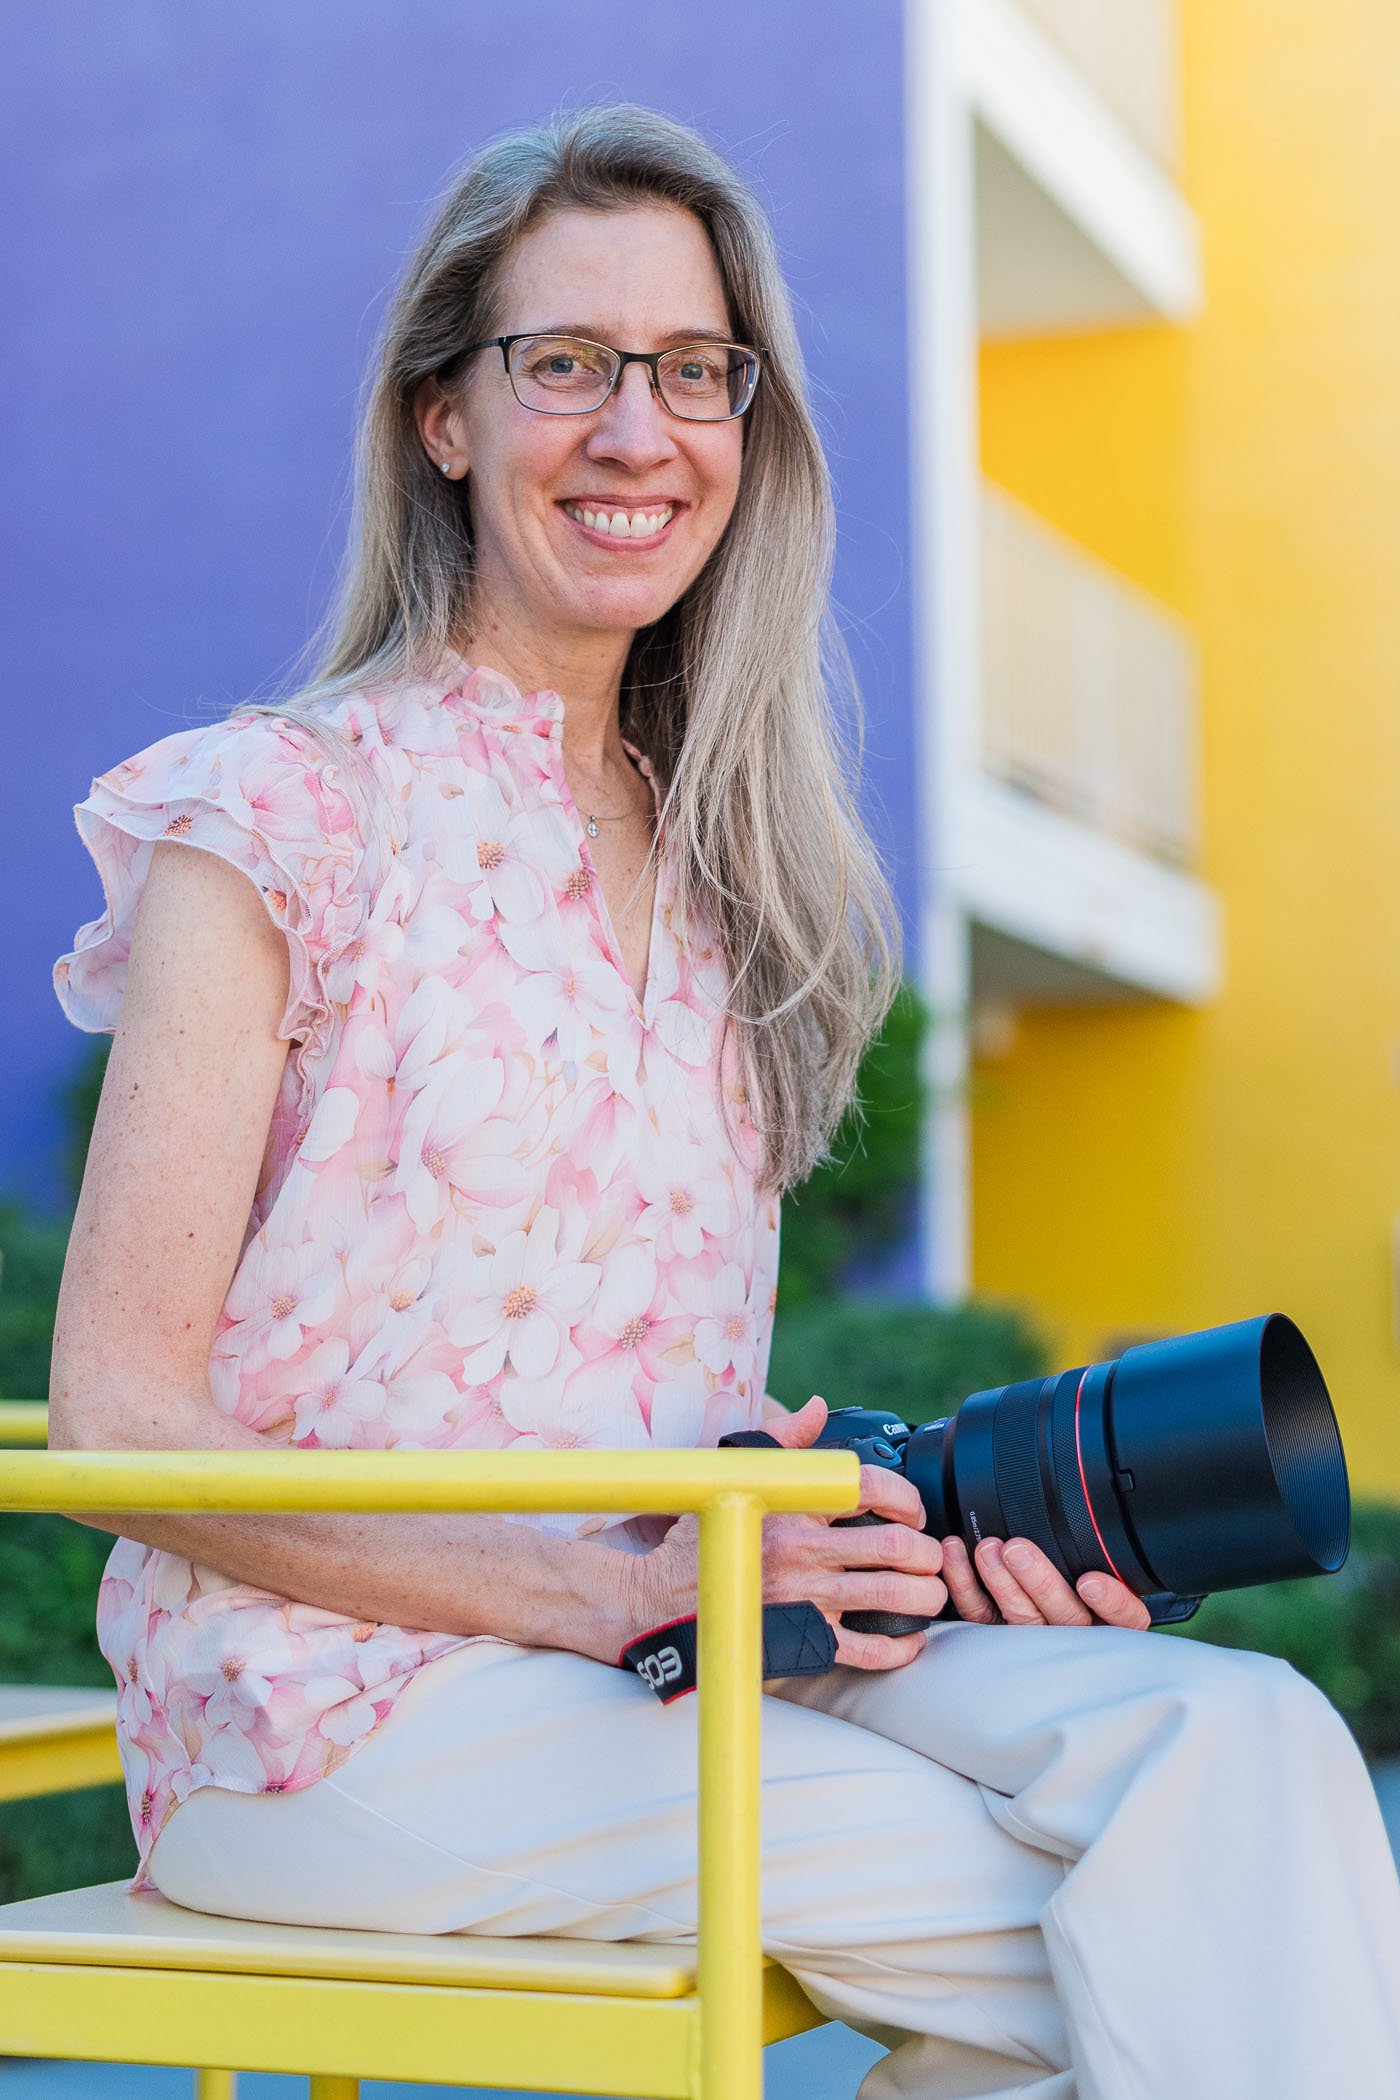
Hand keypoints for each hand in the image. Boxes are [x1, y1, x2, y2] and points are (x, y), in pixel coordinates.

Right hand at [629, 1396, 946, 1672]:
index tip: (912, 1511)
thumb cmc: (702, 1534)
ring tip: (930, 1591)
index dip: (906, 1498)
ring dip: (927, 1595)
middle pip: (894, 1547)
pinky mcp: (802, 1640)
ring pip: (892, 1596)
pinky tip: (911, 1637)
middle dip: (927, 1552)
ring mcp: (805, 1599)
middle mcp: (802, 1551)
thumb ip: (782, 1440)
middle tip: (931, 1555)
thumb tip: (818, 1407)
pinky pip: (868, 1651)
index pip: (869, 1488)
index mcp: (791, 1506)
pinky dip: (902, 1648)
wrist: (660, 1597)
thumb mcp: (733, 1474)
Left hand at [940, 1533, 1151, 1629]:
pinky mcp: (998, 1636)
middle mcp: (1078, 1632)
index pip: (1125, 1617)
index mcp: (1112, 1616)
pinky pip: (980, 1615)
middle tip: (1017, 1550)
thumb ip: (1103, 1549)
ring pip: (1022, 1618)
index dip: (1111, 1602)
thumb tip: (1098, 1510)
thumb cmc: (1078, 1579)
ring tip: (987, 1550)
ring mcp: (1037, 1638)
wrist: (1033, 1610)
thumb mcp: (1102, 1562)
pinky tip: (958, 1553)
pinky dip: (965, 1584)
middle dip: (1040, 1581)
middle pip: (1065, 1616)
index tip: (1090, 1581)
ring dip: (1001, 1582)